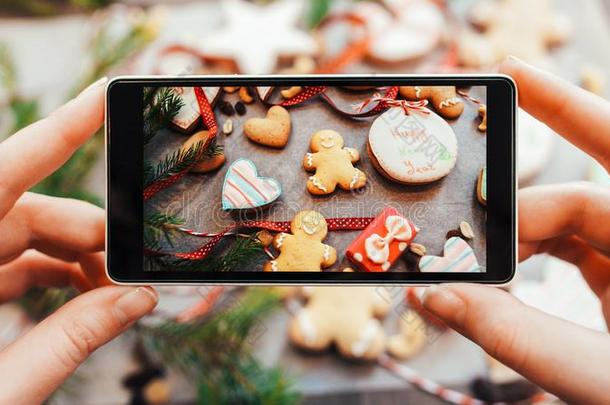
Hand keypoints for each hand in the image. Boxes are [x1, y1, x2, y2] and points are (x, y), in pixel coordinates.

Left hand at [0, 78, 157, 403]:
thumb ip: (70, 341)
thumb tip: (138, 301)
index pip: (6, 172)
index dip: (60, 130)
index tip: (104, 96)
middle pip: (26, 210)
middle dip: (91, 232)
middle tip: (135, 267)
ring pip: (22, 235)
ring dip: (76, 258)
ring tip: (115, 292)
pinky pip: (10, 262)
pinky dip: (52, 275)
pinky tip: (85, 297)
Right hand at [422, 57, 609, 403]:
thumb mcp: (595, 376)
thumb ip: (517, 337)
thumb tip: (435, 295)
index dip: (561, 107)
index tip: (509, 72)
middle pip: (572, 198)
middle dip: (509, 215)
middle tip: (456, 236)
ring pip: (565, 225)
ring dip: (512, 242)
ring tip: (470, 268)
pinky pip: (566, 251)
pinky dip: (525, 261)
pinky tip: (497, 275)